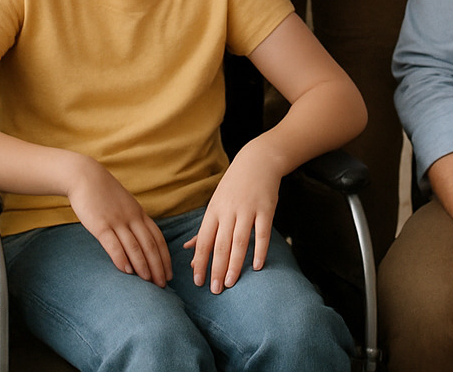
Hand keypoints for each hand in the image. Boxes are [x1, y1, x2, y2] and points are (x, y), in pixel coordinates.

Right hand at [66, 156, 170, 286]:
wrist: (84, 177)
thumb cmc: (103, 194)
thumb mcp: (124, 205)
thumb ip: (132, 220)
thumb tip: (139, 241)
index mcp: (139, 214)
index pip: (157, 238)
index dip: (165, 257)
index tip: (169, 273)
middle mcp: (132, 218)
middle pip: (150, 245)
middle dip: (158, 266)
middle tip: (163, 285)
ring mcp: (117, 221)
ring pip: (135, 247)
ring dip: (144, 266)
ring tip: (149, 282)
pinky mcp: (100, 225)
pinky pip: (113, 244)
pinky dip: (122, 259)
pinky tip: (127, 271)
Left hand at [186, 144, 280, 292]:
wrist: (257, 161)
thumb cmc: (233, 187)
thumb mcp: (215, 205)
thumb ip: (203, 230)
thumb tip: (187, 250)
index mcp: (213, 212)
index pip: (203, 241)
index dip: (200, 262)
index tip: (198, 282)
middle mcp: (228, 211)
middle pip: (220, 245)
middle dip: (216, 269)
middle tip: (215, 290)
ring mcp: (248, 210)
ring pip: (240, 241)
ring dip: (235, 264)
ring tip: (231, 283)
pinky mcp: (266, 209)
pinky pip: (263, 233)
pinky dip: (260, 250)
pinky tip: (257, 267)